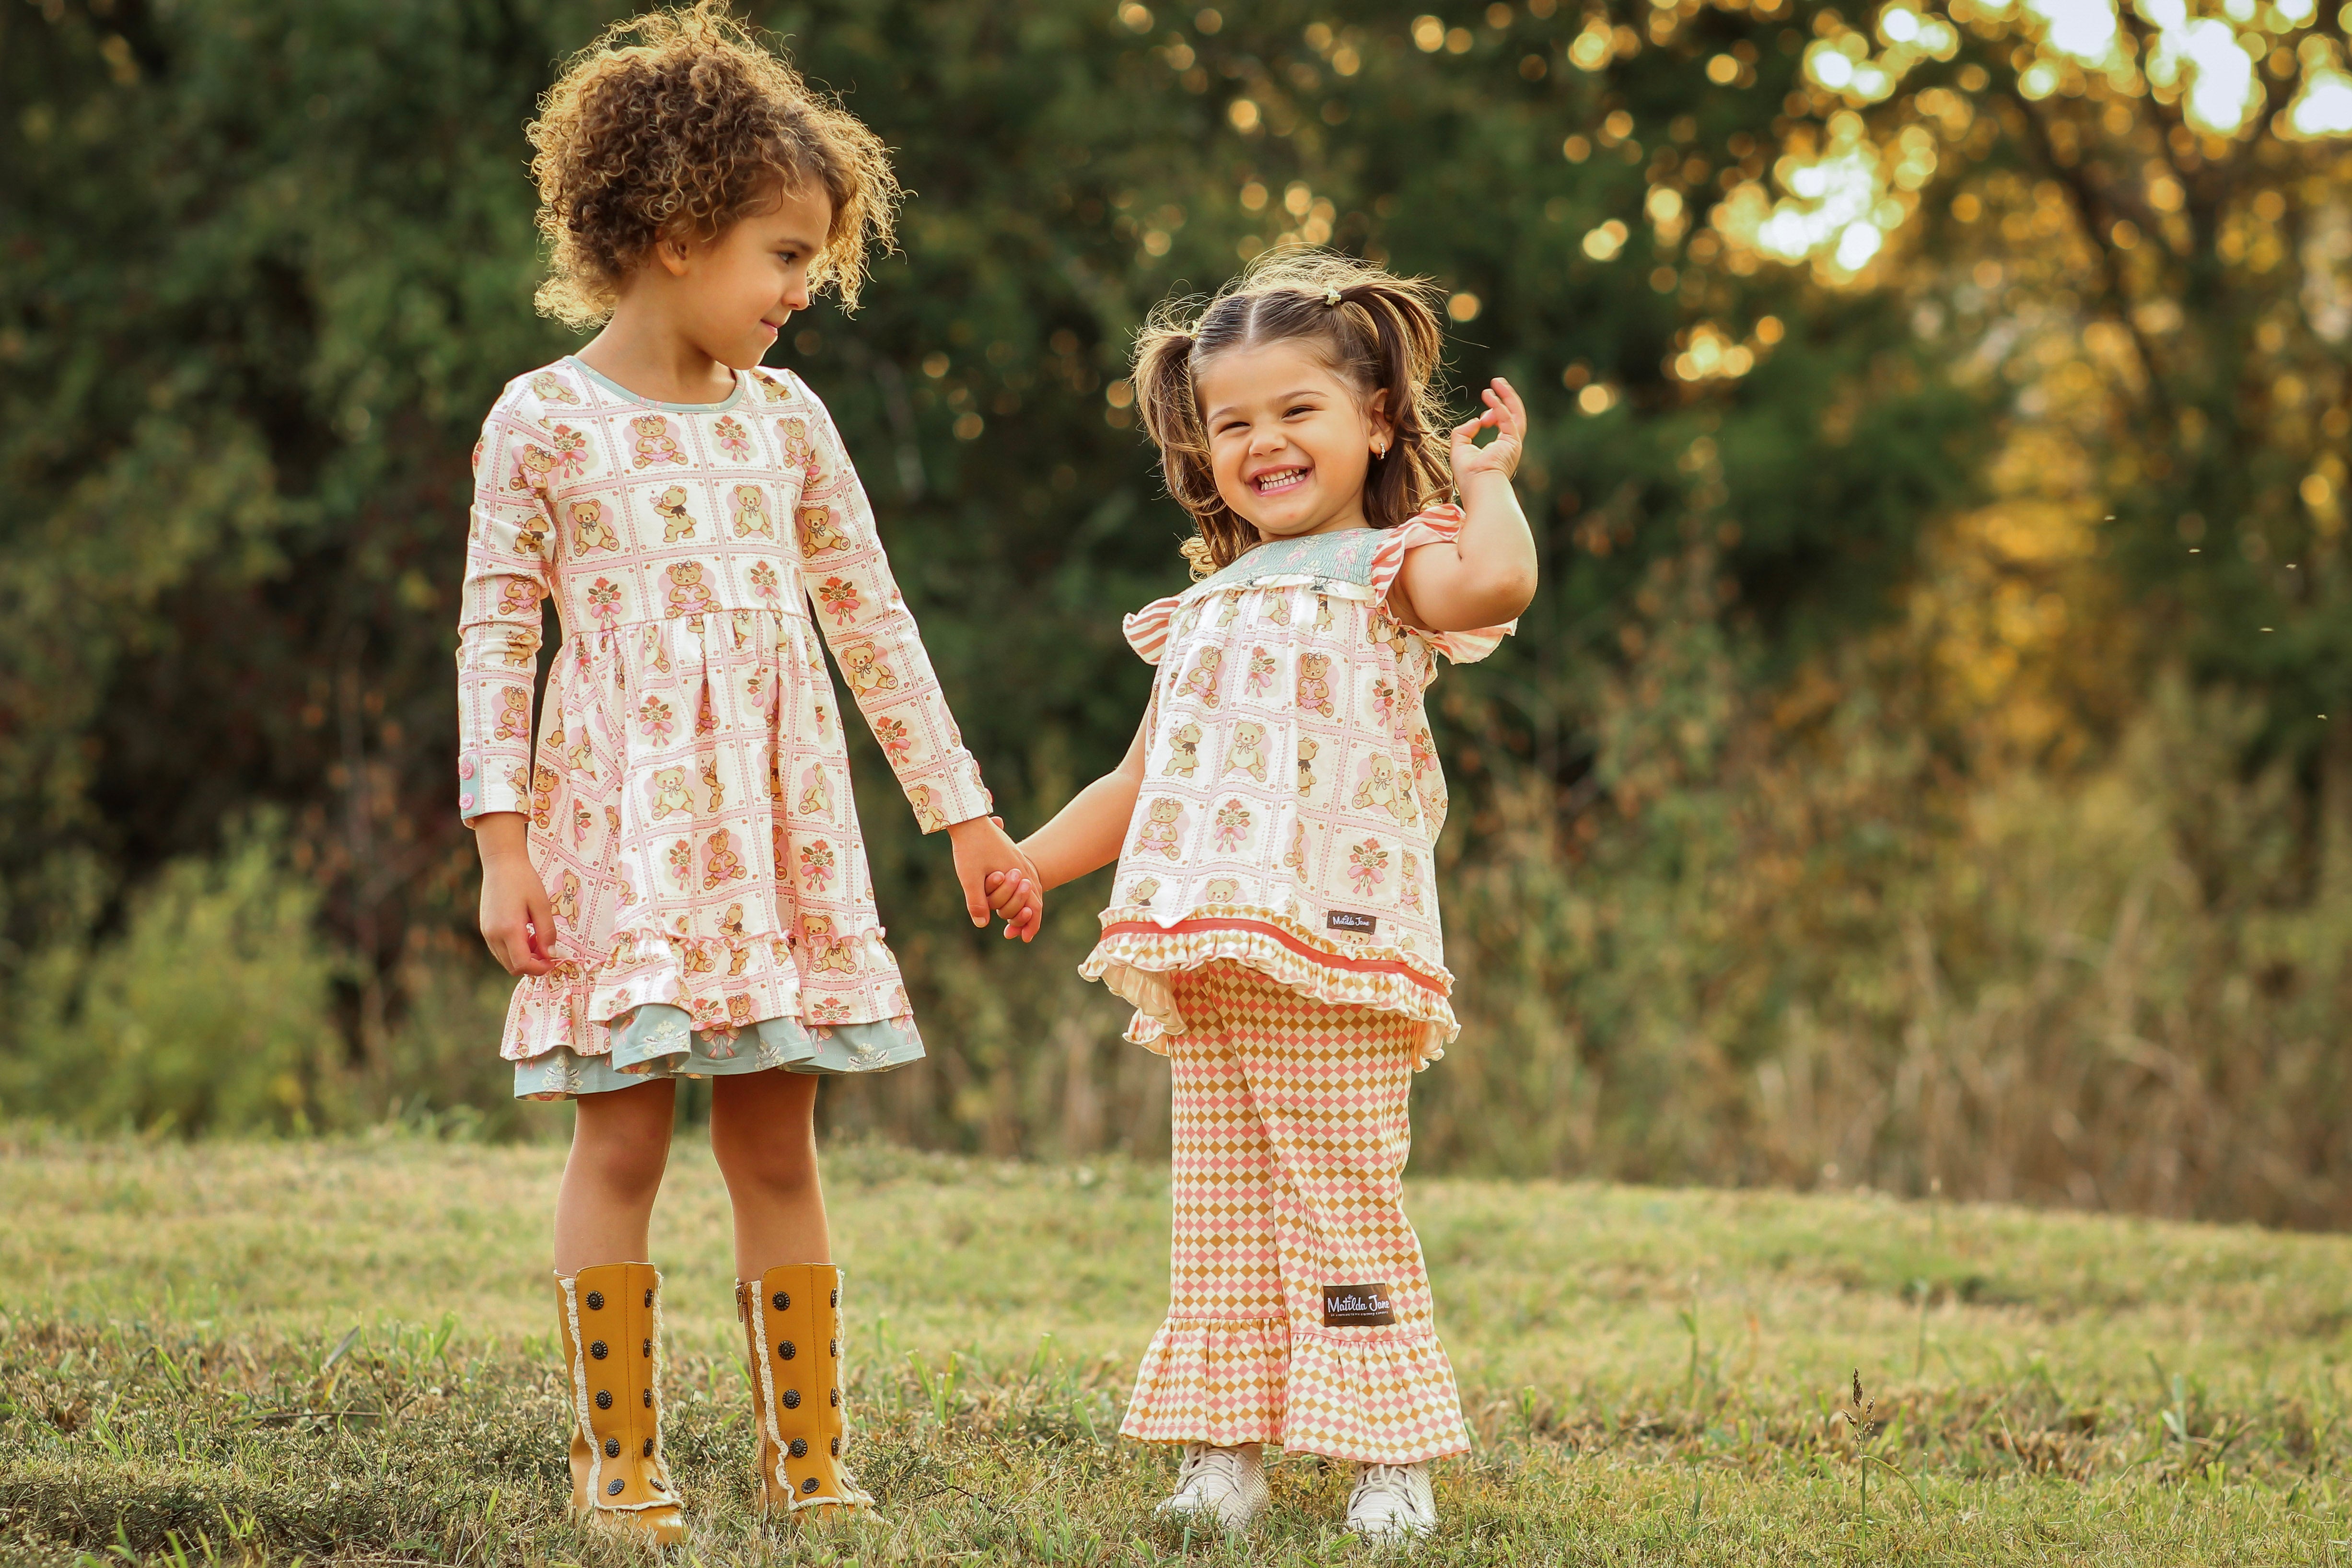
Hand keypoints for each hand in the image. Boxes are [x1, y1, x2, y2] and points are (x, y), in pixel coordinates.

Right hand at [474, 812, 555, 976]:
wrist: (502, 864)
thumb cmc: (524, 881)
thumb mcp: (542, 905)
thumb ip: (547, 932)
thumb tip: (550, 954)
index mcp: (508, 929)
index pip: (522, 964)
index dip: (539, 969)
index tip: (553, 962)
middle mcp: (493, 935)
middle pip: (512, 966)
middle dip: (532, 965)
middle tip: (548, 952)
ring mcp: (487, 932)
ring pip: (505, 960)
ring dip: (523, 958)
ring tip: (537, 939)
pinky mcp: (485, 928)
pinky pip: (499, 950)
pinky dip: (514, 950)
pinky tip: (526, 934)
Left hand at [947, 814, 1042, 941]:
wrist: (968, 819)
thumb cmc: (969, 848)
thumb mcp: (969, 877)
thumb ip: (976, 901)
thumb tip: (982, 924)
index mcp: (1017, 873)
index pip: (1033, 905)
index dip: (1030, 924)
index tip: (1025, 938)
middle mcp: (1024, 867)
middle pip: (1035, 898)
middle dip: (1027, 918)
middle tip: (1016, 933)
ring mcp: (1020, 860)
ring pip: (1032, 888)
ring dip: (1025, 905)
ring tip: (1014, 920)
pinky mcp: (1012, 855)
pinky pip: (1025, 877)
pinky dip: (1022, 891)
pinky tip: (1013, 896)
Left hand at [1449, 376, 1525, 485]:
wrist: (1478, 487)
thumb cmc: (1468, 474)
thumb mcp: (1459, 448)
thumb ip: (1464, 432)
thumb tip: (1476, 420)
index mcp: (1500, 450)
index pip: (1503, 426)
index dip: (1492, 415)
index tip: (1481, 417)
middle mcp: (1509, 446)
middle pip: (1513, 416)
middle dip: (1506, 398)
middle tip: (1497, 383)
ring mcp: (1513, 443)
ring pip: (1516, 413)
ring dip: (1507, 396)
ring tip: (1498, 382)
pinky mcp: (1513, 440)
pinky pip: (1507, 417)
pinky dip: (1498, 404)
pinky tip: (1489, 395)